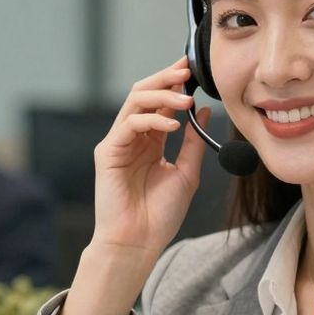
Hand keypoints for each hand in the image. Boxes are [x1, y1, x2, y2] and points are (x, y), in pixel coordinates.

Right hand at [56, 58, 211, 314]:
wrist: (138, 243)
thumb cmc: (159, 215)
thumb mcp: (187, 173)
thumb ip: (194, 142)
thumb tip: (205, 112)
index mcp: (151, 141)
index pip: (160, 102)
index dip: (175, 84)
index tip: (194, 71)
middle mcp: (133, 137)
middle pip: (144, 93)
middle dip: (165, 79)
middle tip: (187, 71)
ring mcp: (118, 143)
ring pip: (135, 102)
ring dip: (161, 96)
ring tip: (185, 99)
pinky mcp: (108, 152)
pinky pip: (129, 125)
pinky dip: (151, 120)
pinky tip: (172, 125)